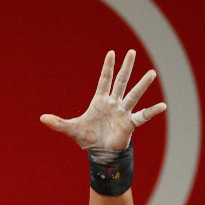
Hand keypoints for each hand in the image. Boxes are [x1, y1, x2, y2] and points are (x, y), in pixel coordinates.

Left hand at [40, 50, 165, 151]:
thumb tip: (41, 119)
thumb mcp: (71, 129)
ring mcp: (122, 112)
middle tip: (132, 52)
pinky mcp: (129, 123)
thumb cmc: (88, 138)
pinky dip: (152, 111)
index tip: (111, 53)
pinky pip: (142, 116)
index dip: (107, 67)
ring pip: (133, 95)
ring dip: (142, 85)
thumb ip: (57, 123)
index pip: (104, 80)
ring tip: (151, 73)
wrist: (100, 152)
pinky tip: (163, 106)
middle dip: (126, 68)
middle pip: (121, 82)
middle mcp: (113, 103)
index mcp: (100, 101)